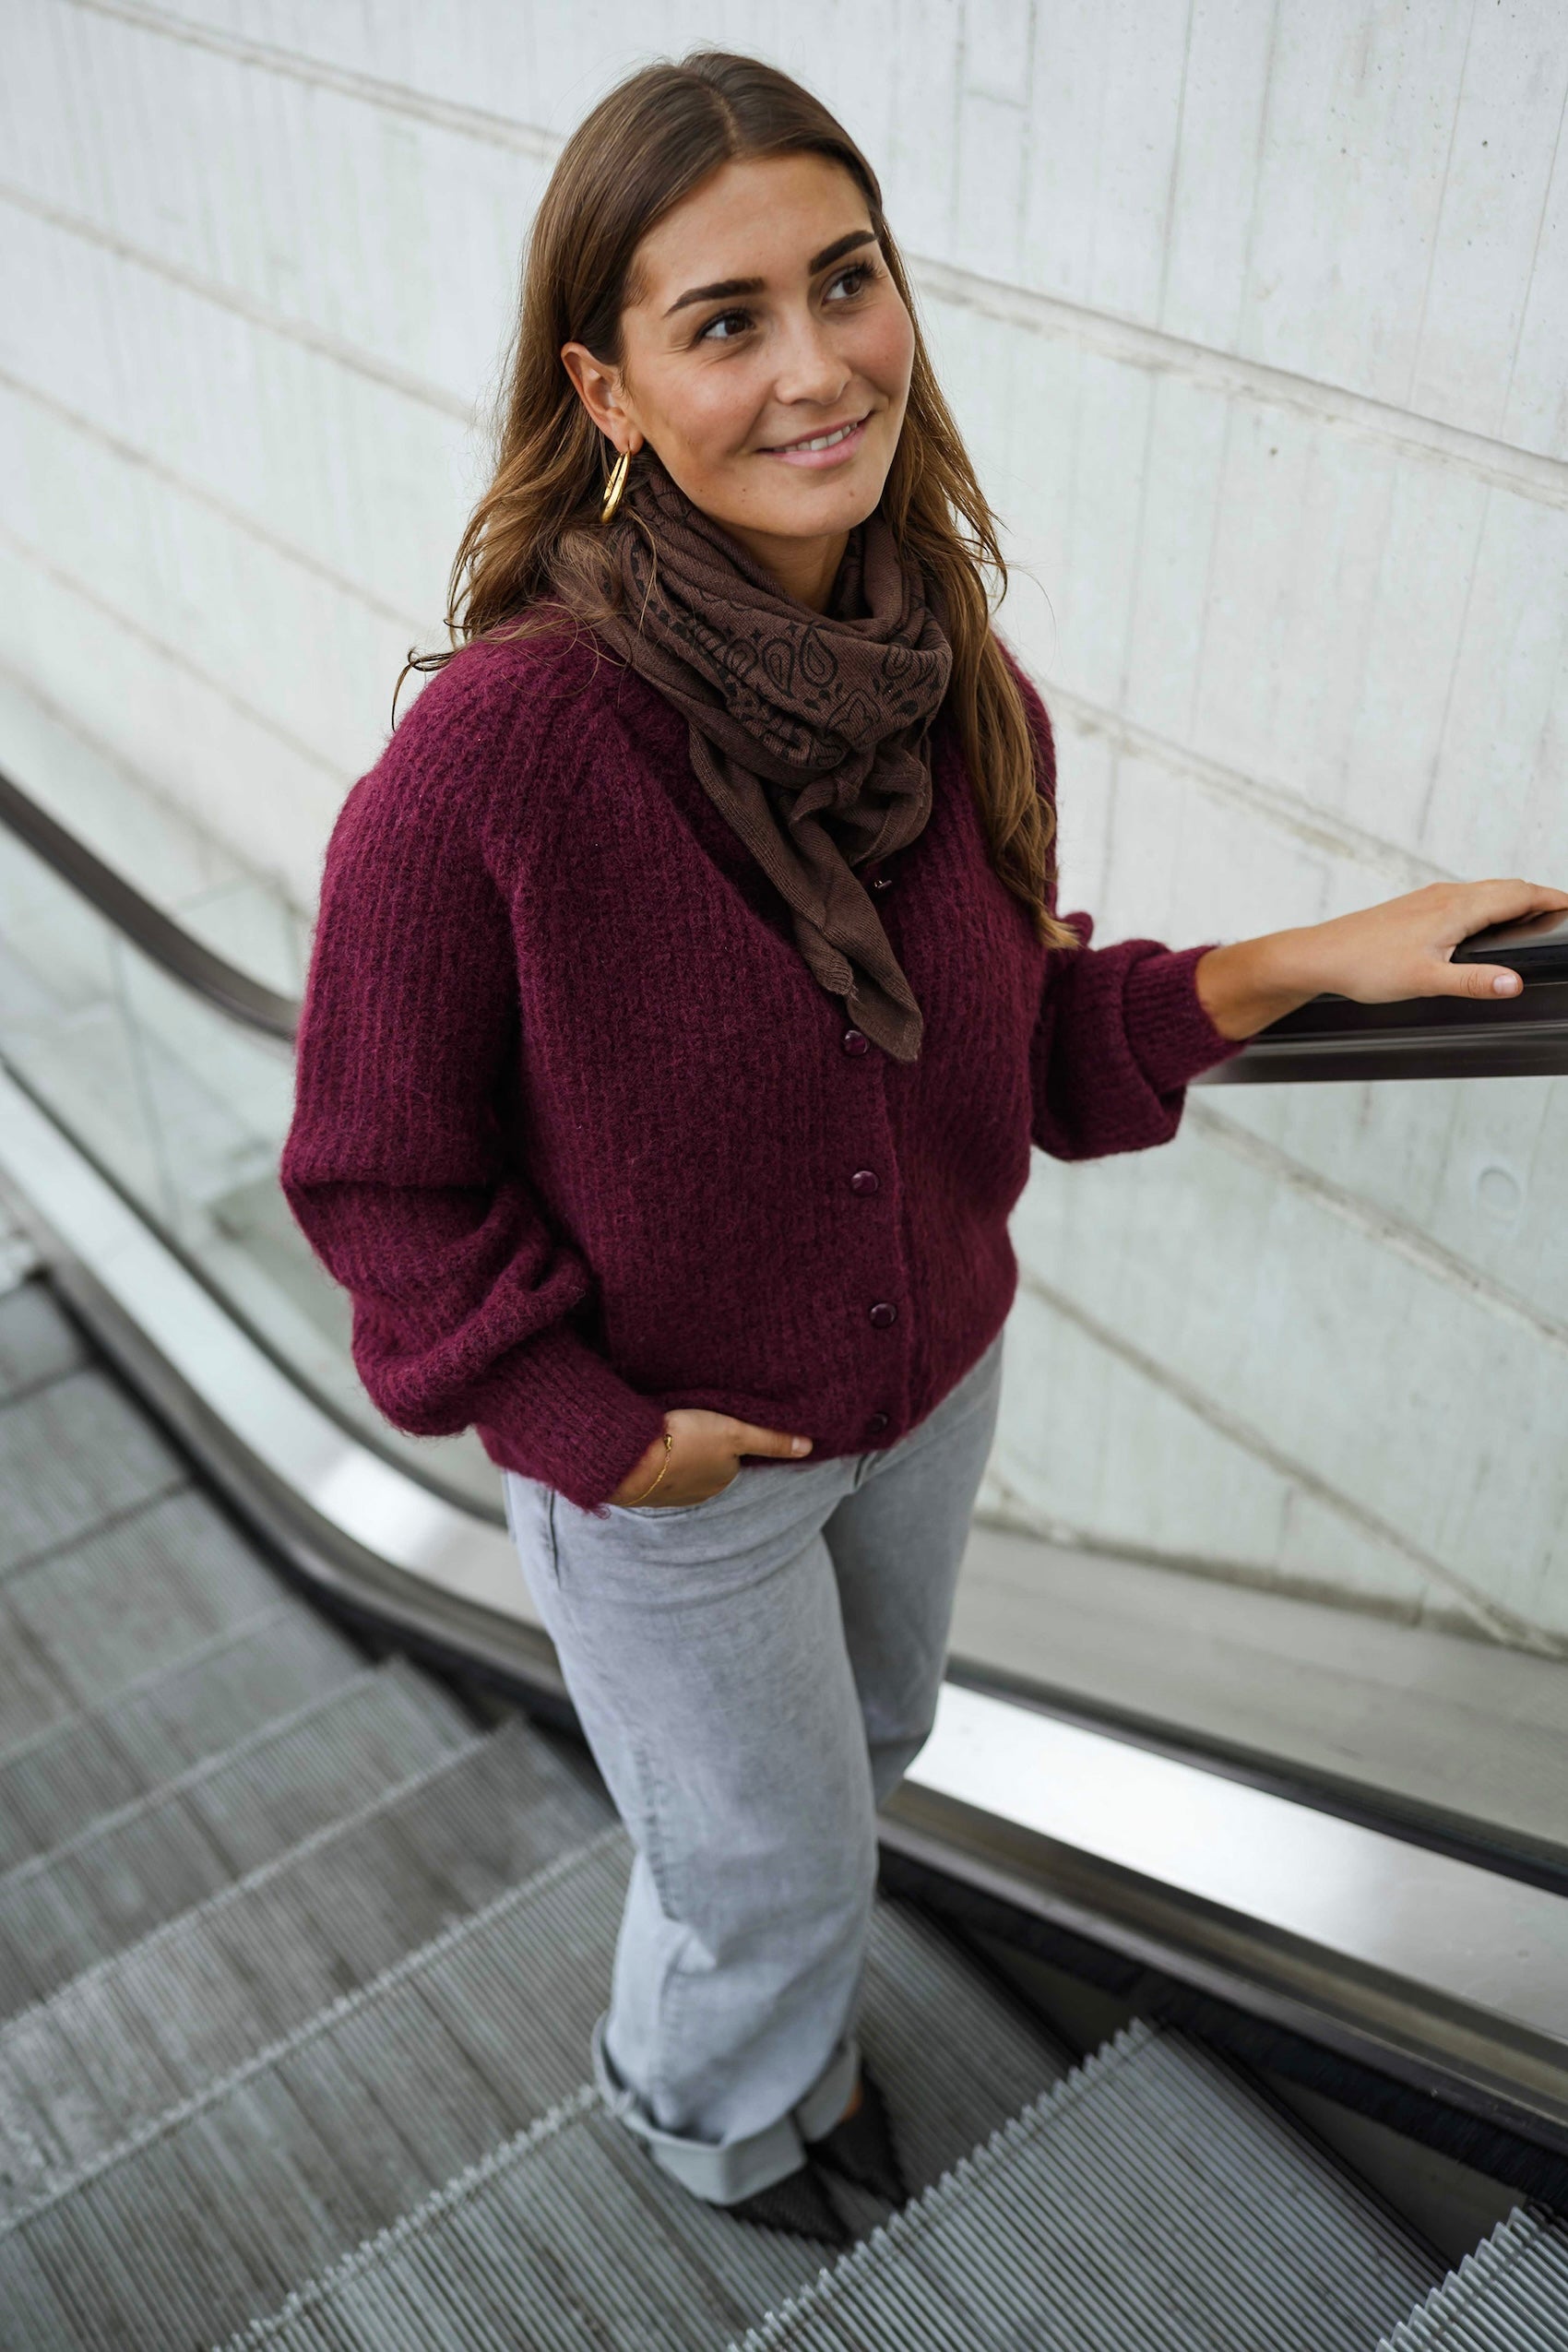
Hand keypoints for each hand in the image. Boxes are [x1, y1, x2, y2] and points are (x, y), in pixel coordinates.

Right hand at [609, 1410, 812, 1507]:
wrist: (629, 1458)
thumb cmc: (685, 1441)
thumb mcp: (734, 1433)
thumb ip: (770, 1440)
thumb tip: (809, 1447)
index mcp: (721, 1481)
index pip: (732, 1457)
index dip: (726, 1436)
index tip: (717, 1419)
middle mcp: (697, 1492)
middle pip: (707, 1463)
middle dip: (702, 1446)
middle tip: (693, 1419)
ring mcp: (667, 1492)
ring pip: (680, 1467)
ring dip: (677, 1452)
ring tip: (672, 1427)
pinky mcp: (642, 1485)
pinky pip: (655, 1469)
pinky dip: (655, 1457)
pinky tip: (650, 1441)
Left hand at [1194, 877, 1567, 1041]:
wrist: (1320, 956)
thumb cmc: (1365, 966)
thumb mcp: (1425, 980)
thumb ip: (1473, 981)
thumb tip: (1514, 982)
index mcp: (1456, 907)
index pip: (1518, 894)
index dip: (1550, 899)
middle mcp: (1445, 895)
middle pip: (1505, 888)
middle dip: (1538, 897)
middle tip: (1561, 912)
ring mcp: (1429, 899)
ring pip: (1484, 892)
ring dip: (1513, 899)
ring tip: (1534, 915)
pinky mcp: (1415, 907)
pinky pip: (1465, 898)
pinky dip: (1488, 905)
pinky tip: (1484, 923)